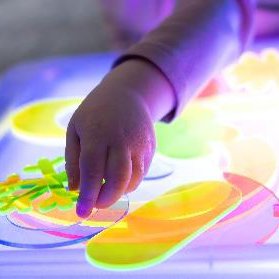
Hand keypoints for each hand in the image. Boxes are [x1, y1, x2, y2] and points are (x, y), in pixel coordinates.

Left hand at [65, 77, 155, 217]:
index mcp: (97, 134)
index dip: (88, 195)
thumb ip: (73, 160)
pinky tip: (119, 174)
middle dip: (106, 199)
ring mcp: (140, 144)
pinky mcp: (150, 148)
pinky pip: (141, 172)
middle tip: (96, 204)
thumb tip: (75, 189)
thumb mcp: (75, 129)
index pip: (93, 170)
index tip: (81, 213)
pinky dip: (129, 181)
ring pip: (133, 179)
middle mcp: (121, 140)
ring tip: (107, 186)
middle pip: (118, 179)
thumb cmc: (94, 112)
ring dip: (119, 191)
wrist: (127, 94)